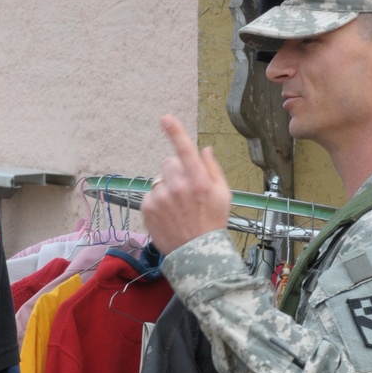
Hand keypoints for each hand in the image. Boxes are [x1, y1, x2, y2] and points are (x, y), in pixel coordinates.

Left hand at [142, 115, 232, 254]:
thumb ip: (213, 169)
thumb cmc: (213, 223)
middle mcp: (178, 188)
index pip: (185, 150)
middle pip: (169, 162)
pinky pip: (151, 194)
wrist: (197, 254)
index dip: (175, 132)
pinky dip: (158, 201)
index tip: (166, 118)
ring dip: (166, 187)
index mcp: (199, 181)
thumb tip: (204, 149)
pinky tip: (168, 214)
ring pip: (159, 179)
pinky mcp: (148, 209)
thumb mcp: (223, 195)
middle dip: (176, 171)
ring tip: (177, 207)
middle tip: (186, 191)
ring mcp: (161, 199)